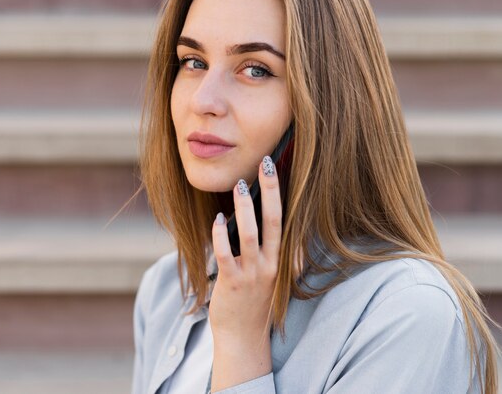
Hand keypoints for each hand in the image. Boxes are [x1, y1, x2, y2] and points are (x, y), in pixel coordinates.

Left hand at [209, 155, 280, 389]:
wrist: (242, 337)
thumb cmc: (252, 301)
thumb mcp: (267, 275)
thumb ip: (267, 250)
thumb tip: (255, 218)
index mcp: (279, 259)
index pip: (284, 220)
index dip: (281, 194)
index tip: (276, 169)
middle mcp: (270, 264)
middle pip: (274, 221)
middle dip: (271, 191)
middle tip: (266, 163)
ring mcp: (252, 274)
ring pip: (250, 235)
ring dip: (245, 209)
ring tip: (240, 186)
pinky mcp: (232, 283)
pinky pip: (227, 255)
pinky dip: (221, 236)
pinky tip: (217, 220)